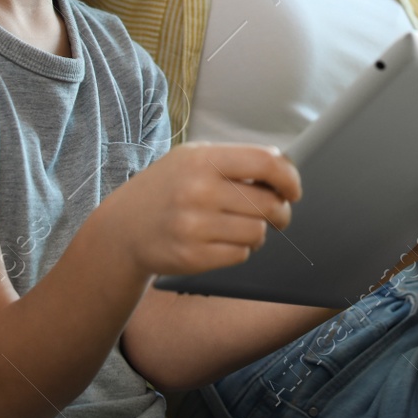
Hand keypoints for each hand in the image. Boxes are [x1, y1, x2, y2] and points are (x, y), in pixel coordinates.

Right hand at [99, 143, 302, 276]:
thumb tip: (285, 167)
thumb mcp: (192, 159)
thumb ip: (235, 160)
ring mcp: (193, 226)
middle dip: (281, 211)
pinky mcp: (192, 258)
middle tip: (278, 213)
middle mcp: (198, 191)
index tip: (294, 189)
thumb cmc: (167, 188)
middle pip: (269, 203)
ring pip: (258, 232)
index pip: (266, 162)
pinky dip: (241, 249)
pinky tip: (225, 240)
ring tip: (244, 226)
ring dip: (259, 231)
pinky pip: (240, 254)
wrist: (122, 228)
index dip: (289, 177)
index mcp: (202, 159)